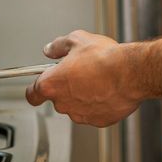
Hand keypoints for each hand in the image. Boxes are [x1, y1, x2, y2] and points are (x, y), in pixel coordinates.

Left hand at [25, 30, 140, 126]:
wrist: (129, 74)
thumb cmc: (103, 58)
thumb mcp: (76, 40)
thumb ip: (58, 46)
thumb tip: (50, 49)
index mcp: (52, 84)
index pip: (32, 95)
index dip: (35, 90)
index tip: (38, 87)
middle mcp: (63, 103)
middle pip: (57, 98)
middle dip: (66, 87)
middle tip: (79, 72)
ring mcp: (81, 114)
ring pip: (76, 106)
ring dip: (82, 96)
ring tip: (97, 80)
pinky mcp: (98, 121)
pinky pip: (94, 112)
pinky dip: (98, 104)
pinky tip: (107, 90)